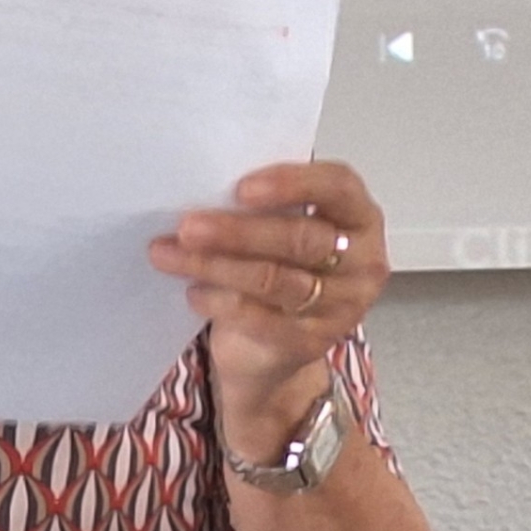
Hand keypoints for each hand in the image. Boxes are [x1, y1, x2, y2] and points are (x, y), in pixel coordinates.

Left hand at [149, 161, 388, 444]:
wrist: (275, 345)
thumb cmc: (277, 264)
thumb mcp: (277, 226)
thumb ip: (259, 204)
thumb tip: (202, 184)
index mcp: (357, 215)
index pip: (338, 187)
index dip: (292, 184)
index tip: (241, 188)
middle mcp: (361, 261)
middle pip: (301, 239)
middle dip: (237, 232)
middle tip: (187, 227)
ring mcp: (342, 307)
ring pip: (276, 280)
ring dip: (215, 265)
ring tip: (168, 254)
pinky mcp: (312, 343)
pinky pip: (264, 321)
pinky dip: (222, 303)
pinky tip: (193, 292)